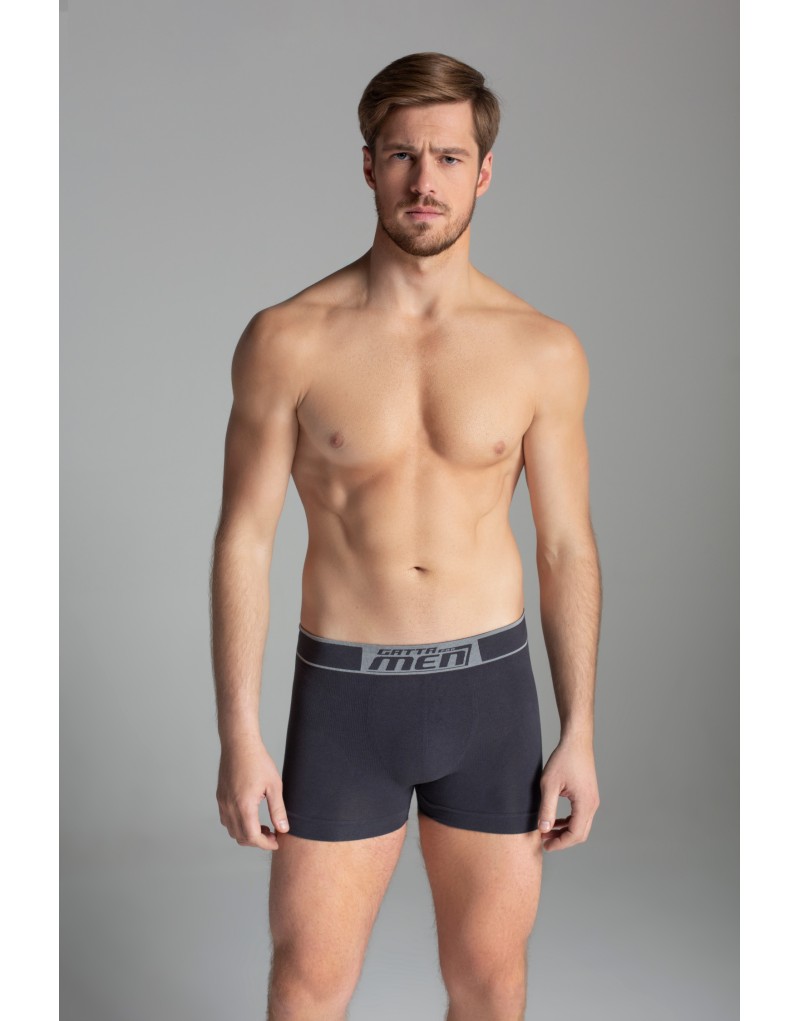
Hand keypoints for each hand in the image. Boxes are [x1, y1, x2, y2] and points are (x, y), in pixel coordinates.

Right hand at [216, 736, 289, 850]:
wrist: (239, 744)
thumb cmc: (258, 761)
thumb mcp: (274, 786)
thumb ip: (278, 810)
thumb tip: (283, 829)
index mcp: (244, 806)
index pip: (252, 837)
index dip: (265, 844)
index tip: (276, 842)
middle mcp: (230, 807)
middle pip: (241, 837)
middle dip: (257, 841)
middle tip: (272, 834)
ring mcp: (223, 802)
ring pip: (231, 830)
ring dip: (246, 834)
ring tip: (263, 826)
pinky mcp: (220, 797)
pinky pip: (226, 820)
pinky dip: (237, 825)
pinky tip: (249, 816)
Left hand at [537, 735, 598, 851]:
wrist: (576, 742)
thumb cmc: (563, 759)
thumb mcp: (549, 785)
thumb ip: (547, 808)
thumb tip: (543, 829)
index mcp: (585, 804)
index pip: (575, 834)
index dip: (560, 844)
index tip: (545, 846)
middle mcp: (592, 804)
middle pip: (580, 833)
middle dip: (562, 840)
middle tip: (544, 840)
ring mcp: (592, 800)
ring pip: (581, 825)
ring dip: (565, 831)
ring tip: (546, 830)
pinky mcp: (588, 795)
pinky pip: (580, 815)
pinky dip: (568, 821)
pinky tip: (555, 820)